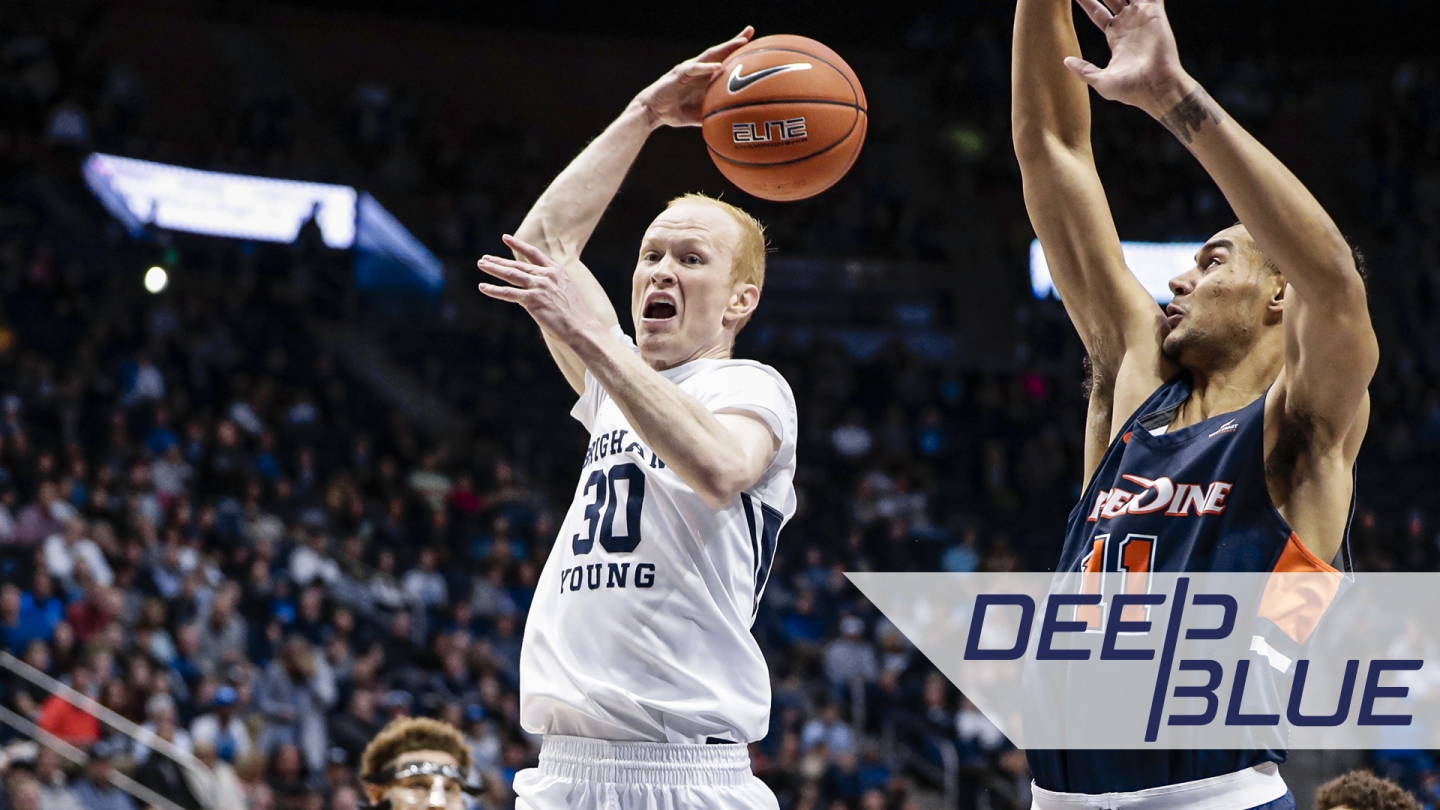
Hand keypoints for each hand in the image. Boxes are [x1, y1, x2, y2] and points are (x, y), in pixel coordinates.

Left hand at [478, 236, 604, 344]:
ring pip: (511, 274)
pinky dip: (494, 290)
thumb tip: (532, 291)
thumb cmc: (574, 315)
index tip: (505, 238)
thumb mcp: (564, 292)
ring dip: (494, 269)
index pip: (533, 253)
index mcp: (556, 271)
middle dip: (499, 261)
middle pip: (518, 265)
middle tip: (484, 258)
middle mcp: (546, 275)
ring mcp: (539, 286)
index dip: (518, 245)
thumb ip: (549, 287)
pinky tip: (483, 287)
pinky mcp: (532, 299)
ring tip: (481, 264)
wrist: (581, 326)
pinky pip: (509, 293)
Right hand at [634, 26, 753, 128]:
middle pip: (720, 52)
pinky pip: (694, 69)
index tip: (756, 45)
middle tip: (750, 30)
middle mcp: (699, 69)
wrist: (653, 112)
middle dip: (735, 41)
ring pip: (710, 55)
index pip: (724, 61)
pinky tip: (717, 67)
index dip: (738, 52)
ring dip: (725, 48)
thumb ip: (716, 114)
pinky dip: (706, 67)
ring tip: (740, 42)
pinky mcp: (678, 74)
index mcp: (705, 77)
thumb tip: (734, 126)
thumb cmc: (677, 112)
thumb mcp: (701, 114)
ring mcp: (689, 69)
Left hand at [1064, 0, 1192, 117]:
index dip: (1086, 1)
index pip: (1097, 13)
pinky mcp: (1155, 14)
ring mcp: (1142, 17)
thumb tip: (1065, 61)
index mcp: (1115, 37)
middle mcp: (1128, 24)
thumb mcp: (1101, 80)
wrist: (1156, 88)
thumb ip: (1084, 70)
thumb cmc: (1132, 89)